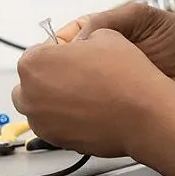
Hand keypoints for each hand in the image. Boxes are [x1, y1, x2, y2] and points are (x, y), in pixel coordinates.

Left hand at [13, 29, 174, 159]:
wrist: (145, 114)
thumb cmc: (125, 76)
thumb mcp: (105, 34)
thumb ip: (81, 37)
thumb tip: (78, 45)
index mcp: (34, 63)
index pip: (37, 52)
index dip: (59, 52)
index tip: (75, 56)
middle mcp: (29, 94)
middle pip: (32, 82)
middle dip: (50, 78)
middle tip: (81, 75)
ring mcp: (41, 121)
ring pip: (41, 106)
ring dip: (57, 100)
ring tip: (88, 95)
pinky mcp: (56, 140)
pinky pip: (55, 125)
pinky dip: (67, 119)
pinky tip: (92, 111)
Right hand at [57, 3, 174, 120]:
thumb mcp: (143, 17)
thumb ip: (106, 20)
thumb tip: (75, 39)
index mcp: (106, 35)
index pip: (67, 39)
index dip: (58, 45)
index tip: (52, 53)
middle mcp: (102, 62)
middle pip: (64, 68)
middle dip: (56, 71)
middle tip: (53, 76)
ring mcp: (105, 90)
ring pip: (69, 93)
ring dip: (64, 93)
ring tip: (64, 93)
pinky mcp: (113, 113)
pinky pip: (84, 113)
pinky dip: (76, 113)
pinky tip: (77, 110)